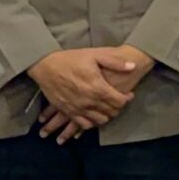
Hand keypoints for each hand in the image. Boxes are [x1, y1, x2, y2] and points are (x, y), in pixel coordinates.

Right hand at [27, 49, 144, 139]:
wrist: (45, 65)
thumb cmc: (71, 58)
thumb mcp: (95, 55)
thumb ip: (115, 62)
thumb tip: (133, 66)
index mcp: (98, 87)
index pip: (119, 102)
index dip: (127, 99)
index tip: (129, 94)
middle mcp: (89, 101)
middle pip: (111, 112)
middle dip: (118, 108)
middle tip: (119, 101)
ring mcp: (78, 109)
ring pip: (99, 120)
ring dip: (107, 116)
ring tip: (108, 108)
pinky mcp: (68, 112)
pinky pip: (84, 124)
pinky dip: (92, 123)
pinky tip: (95, 117)